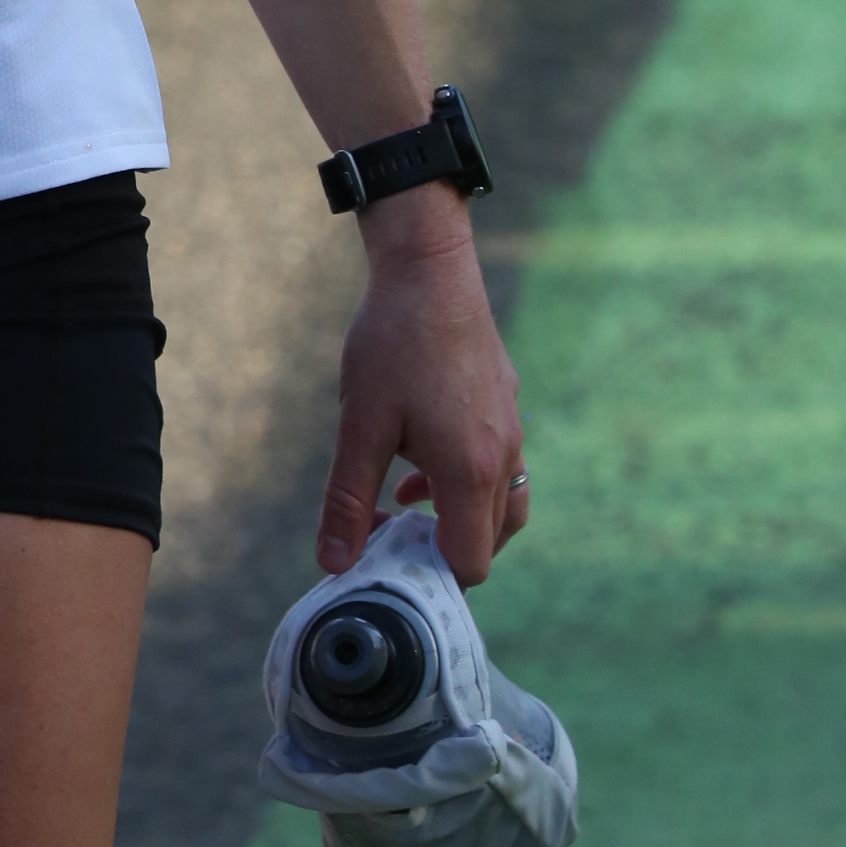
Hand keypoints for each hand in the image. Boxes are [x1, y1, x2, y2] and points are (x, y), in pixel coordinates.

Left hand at [316, 197, 524, 587]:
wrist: (430, 271)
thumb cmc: (393, 344)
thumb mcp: (360, 426)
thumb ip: (347, 499)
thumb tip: (334, 562)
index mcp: (471, 472)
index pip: (469, 563)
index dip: (429, 575)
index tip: (388, 561)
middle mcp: (504, 457)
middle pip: (489, 541)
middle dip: (442, 549)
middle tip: (390, 536)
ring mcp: (512, 430)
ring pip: (499, 505)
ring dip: (455, 516)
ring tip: (401, 503)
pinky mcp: (506, 404)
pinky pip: (498, 467)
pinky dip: (465, 482)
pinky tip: (418, 463)